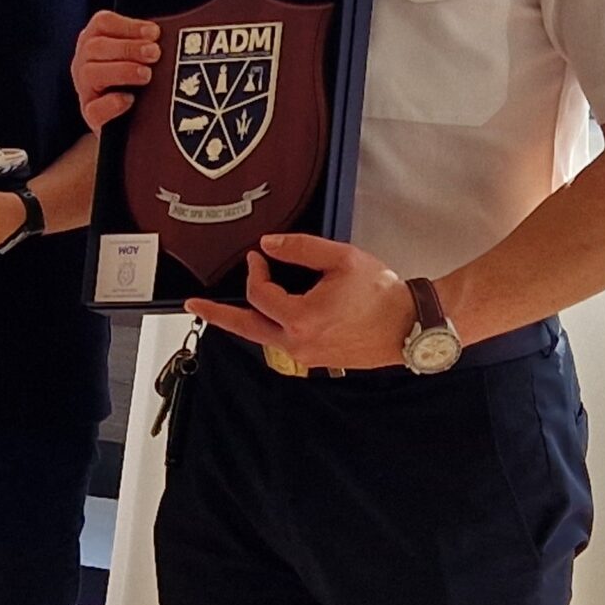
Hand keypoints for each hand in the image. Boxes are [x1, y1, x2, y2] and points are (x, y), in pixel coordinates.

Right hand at [71, 10, 160, 130]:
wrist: (136, 118)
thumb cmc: (142, 77)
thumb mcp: (143, 55)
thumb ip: (151, 42)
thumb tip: (178, 33)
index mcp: (96, 39)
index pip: (103, 23)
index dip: (129, 26)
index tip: (155, 33)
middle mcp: (84, 61)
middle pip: (96, 46)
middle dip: (128, 48)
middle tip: (155, 53)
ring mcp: (85, 89)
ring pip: (91, 74)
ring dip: (121, 70)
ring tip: (146, 75)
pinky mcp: (91, 115)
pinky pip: (94, 109)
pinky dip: (111, 103)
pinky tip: (130, 99)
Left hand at [187, 233, 414, 370]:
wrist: (410, 326)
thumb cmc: (381, 295)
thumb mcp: (341, 259)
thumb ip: (300, 248)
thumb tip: (268, 246)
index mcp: (301, 319)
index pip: (259, 293)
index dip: (255, 270)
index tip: (258, 256)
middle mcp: (297, 343)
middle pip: (245, 328)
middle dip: (217, 315)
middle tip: (194, 306)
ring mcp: (306, 355)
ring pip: (263, 337)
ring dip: (245, 320)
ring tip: (225, 311)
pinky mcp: (317, 359)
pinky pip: (283, 343)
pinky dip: (270, 328)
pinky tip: (270, 316)